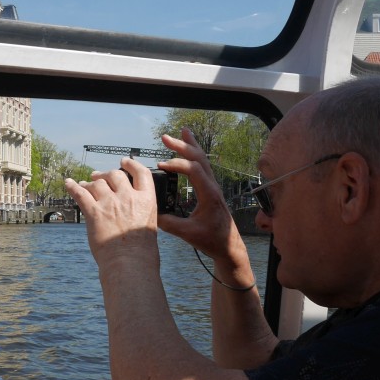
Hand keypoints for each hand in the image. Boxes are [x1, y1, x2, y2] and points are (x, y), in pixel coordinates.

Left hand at [64, 157, 160, 268]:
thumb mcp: (149, 224)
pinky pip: (80, 194)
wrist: (129, 263)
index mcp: (146, 200)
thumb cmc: (142, 252)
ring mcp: (110, 203)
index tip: (125, 162)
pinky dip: (73, 187)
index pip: (141, 173)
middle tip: (99, 176)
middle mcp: (128, 197)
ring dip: (90, 182)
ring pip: (97, 183)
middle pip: (115, 175)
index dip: (132, 164)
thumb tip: (131, 209)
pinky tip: (68, 183)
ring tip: (85, 183)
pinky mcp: (94, 212)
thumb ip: (140, 211)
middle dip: (106, 174)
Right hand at [155, 129, 254, 279]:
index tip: (161, 165)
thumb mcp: (188, 234)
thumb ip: (169, 223)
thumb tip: (151, 213)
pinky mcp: (210, 189)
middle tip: (165, 137)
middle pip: (199, 158)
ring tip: (180, 132)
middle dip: (182, 146)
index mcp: (209, 194)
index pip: (194, 170)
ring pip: (202, 160)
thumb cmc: (212, 240)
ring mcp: (213, 186)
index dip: (177, 164)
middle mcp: (213, 186)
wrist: (229, 246)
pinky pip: (202, 166)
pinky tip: (188, 150)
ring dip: (190, 146)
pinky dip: (194, 155)